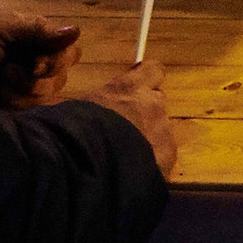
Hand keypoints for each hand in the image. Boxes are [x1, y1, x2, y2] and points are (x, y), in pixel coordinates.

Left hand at [0, 9, 81, 107]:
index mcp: (45, 41)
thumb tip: (76, 32)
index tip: (35, 65)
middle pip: (60, 78)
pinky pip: (29, 109)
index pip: (71, 54)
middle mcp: (45, 64)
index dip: (57, 61)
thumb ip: (39, 30)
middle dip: (32, 78)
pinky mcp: (22, 105)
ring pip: (45, 96)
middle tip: (7, 69)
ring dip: (18, 89)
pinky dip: (11, 101)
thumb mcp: (5, 26)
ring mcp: (34, 87)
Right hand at [84, 59, 177, 177]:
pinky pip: (163, 157)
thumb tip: (101, 109)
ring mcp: (163, 131)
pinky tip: (132, 171)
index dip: (146, 82)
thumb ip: (103, 103)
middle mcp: (152, 104)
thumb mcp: (82, 108)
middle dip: (145, 114)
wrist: (86, 167)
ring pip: (162, 132)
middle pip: (157, 103)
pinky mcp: (168, 157)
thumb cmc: (74, 133)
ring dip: (149, 140)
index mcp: (128, 88)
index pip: (153, 71)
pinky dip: (152, 162)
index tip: (137, 92)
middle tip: (125, 131)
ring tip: (125, 158)